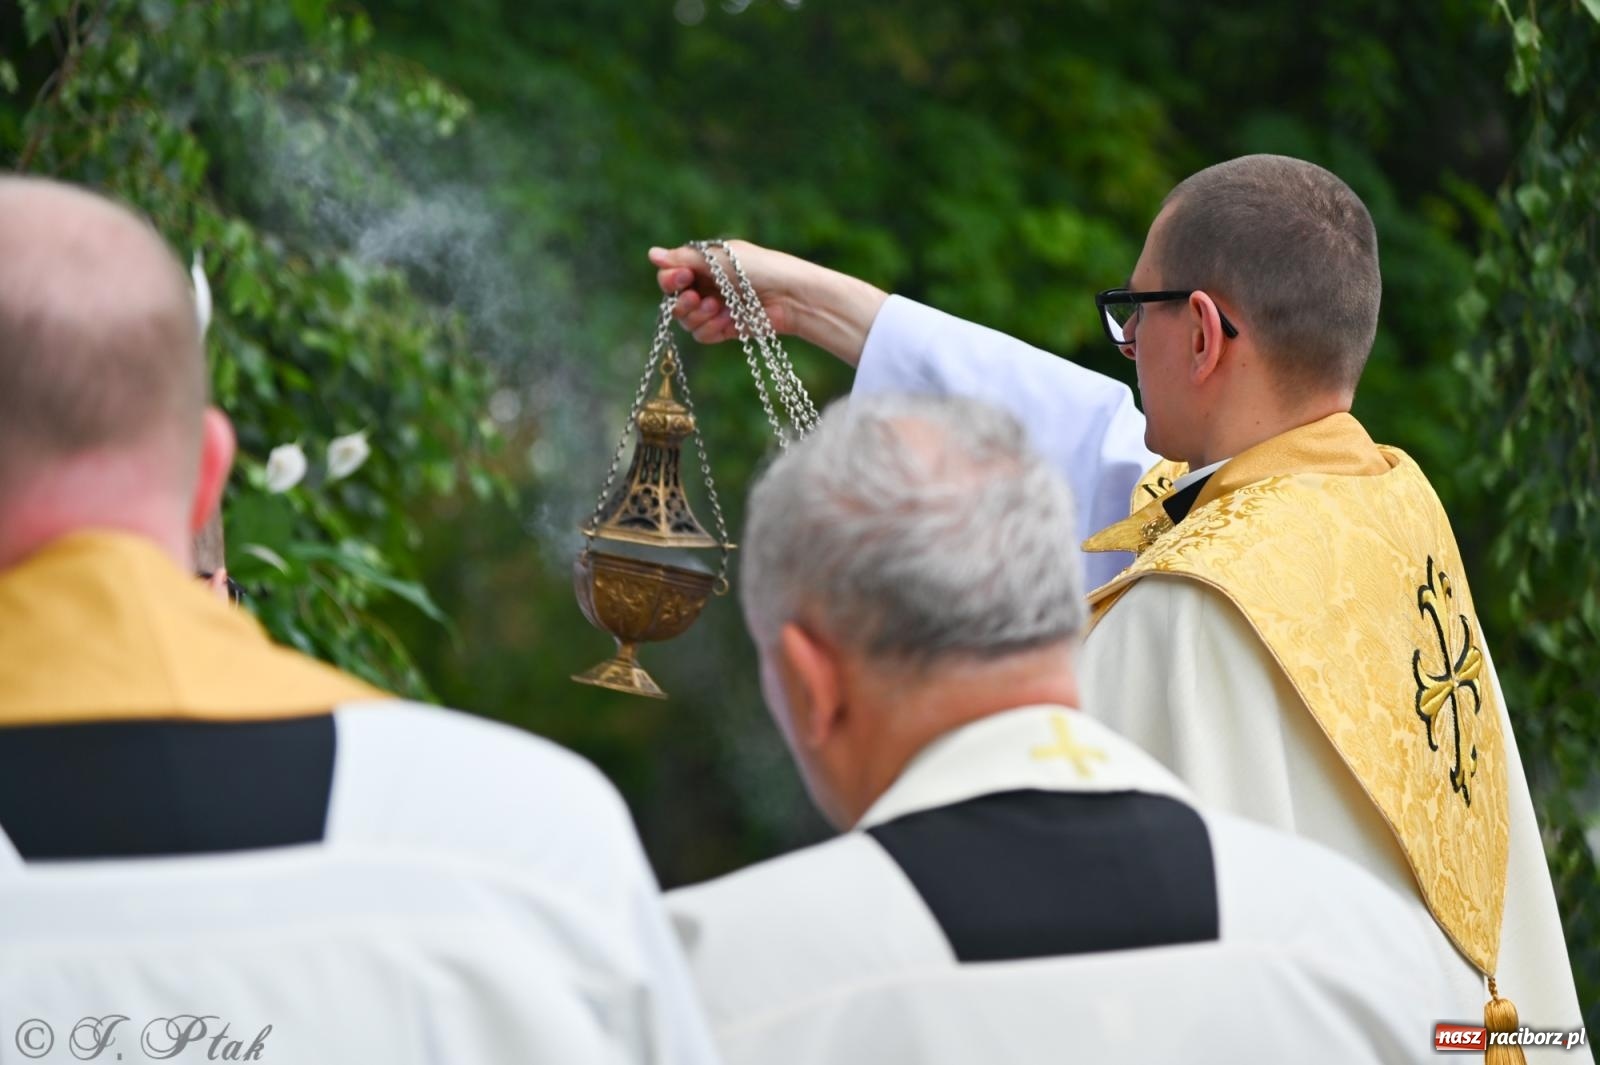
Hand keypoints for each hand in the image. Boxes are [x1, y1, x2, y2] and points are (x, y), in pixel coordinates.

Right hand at [648, 240, 800, 343]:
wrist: (788, 294)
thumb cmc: (757, 268)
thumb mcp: (717, 259)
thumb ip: (682, 259)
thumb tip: (651, 254)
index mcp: (703, 265)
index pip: (670, 275)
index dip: (671, 279)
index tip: (684, 276)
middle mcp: (706, 286)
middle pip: (674, 301)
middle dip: (682, 302)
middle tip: (697, 297)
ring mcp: (715, 309)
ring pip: (686, 321)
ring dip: (697, 317)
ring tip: (717, 308)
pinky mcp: (725, 328)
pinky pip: (702, 336)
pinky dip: (711, 330)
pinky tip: (727, 321)